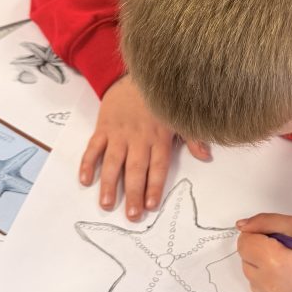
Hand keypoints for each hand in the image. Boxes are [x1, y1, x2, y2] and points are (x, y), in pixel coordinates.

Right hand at [79, 75, 210, 218]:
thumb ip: (192, 138)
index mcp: (159, 138)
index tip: (151, 206)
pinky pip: (94, 146)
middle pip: (136, 169)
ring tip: (106, 204)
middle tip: (131, 216)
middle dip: (133, 193)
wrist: (137, 75)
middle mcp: (139, 137)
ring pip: (114, 161)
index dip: (154, 186)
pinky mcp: (103, 127)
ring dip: (109, 183)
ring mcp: (119, 133)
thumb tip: (206, 156)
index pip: (158, 167)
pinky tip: (85, 180)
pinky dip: (88, 162)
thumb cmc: (160, 102)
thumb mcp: (179, 117)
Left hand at [236, 214, 291, 291]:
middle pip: (245, 258)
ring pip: (251, 274)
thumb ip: (266, 222)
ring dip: (262, 265)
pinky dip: (268, 279)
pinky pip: (259, 289)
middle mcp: (269, 285)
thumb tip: (242, 226)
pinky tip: (289, 275)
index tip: (277, 235)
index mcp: (274, 262)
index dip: (259, 234)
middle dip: (260, 249)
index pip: (244, 242)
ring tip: (290, 262)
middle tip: (287, 248)